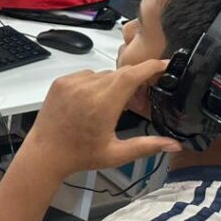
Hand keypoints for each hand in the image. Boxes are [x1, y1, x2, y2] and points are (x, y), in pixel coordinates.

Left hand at [22, 59, 181, 176]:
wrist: (45, 154)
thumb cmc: (80, 155)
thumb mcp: (116, 154)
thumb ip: (147, 146)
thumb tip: (175, 145)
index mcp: (103, 104)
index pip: (132, 75)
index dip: (150, 67)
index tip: (164, 64)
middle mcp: (87, 88)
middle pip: (121, 74)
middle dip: (134, 83)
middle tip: (137, 102)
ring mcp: (71, 83)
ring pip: (104, 74)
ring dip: (113, 84)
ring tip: (111, 106)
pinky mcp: (61, 82)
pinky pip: (86, 75)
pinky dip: (94, 83)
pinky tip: (92, 102)